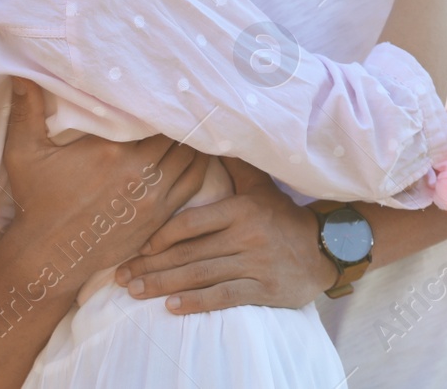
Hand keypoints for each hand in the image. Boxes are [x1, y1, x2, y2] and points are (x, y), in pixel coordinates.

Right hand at [2, 78, 208, 278]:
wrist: (48, 255)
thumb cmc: (36, 201)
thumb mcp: (24, 154)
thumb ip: (26, 112)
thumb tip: (18, 75)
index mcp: (111, 151)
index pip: (153, 116)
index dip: (161, 103)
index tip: (164, 91)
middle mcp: (138, 172)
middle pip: (176, 135)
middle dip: (179, 121)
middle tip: (182, 107)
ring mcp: (152, 197)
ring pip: (191, 158)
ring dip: (192, 142)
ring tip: (193, 128)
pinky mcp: (159, 218)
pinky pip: (193, 184)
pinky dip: (198, 167)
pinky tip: (199, 156)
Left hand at [114, 157, 336, 312]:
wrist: (325, 250)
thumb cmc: (284, 218)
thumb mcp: (261, 187)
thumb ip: (235, 167)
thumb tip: (210, 138)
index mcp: (241, 209)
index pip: (192, 223)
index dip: (162, 236)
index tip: (139, 247)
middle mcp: (246, 236)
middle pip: (189, 253)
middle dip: (151, 267)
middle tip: (121, 277)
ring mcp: (255, 264)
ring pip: (200, 276)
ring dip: (163, 286)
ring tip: (135, 292)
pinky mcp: (263, 290)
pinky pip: (223, 297)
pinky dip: (195, 303)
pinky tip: (171, 307)